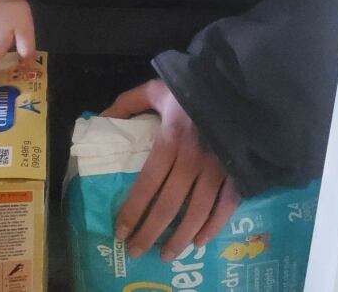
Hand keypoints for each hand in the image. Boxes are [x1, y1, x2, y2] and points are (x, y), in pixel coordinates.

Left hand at [101, 79, 239, 260]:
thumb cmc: (191, 86)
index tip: (120, 231)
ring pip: (197, 213)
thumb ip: (128, 103)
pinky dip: (213, 227)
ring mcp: (218, 167)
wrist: (234, 82)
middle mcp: (193, 158)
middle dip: (150, 233)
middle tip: (135, 252)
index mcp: (171, 138)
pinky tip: (199, 242)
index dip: (132, 211)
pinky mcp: (236, 171)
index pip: (147, 184)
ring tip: (166, 255)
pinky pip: (226, 206)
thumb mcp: (156, 89)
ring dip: (180, 239)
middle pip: (168, 205)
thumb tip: (100, 119)